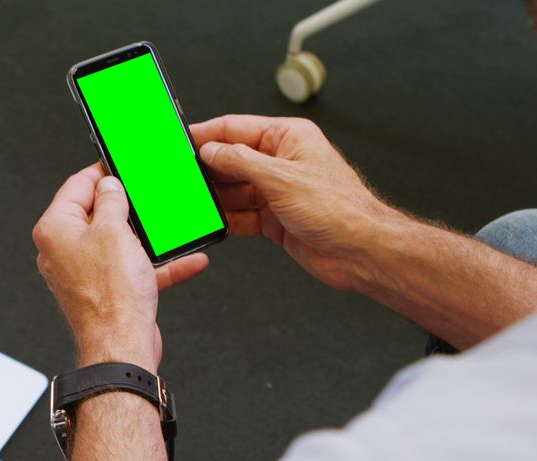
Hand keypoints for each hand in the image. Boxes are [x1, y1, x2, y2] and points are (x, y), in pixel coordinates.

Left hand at [33, 164, 208, 372]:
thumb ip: (112, 201)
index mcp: (55, 230)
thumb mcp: (114, 231)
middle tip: (146, 194)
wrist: (121, 348)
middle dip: (126, 205)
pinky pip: (133, 269)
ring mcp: (84, 272)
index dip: (101, 172)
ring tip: (168, 227)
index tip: (119, 165)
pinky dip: (157, 265)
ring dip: (146, 236)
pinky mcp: (106, 290)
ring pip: (118, 242)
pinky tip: (186, 261)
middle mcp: (63, 251)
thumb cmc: (110, 298)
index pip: (75, 187)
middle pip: (96, 214)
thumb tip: (109, 185)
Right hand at [191, 115, 403, 290]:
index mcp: (288, 138)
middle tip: (181, 176)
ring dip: (214, 197)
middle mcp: (281, 162)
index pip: (236, 128)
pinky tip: (212, 222)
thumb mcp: (281, 178)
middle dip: (207, 169)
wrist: (361, 251)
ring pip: (233, 190)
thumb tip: (211, 150)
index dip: (207, 134)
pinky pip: (240, 215)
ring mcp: (277, 192)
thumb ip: (240, 161)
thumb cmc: (340, 210)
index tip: (181, 141)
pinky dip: (226, 219)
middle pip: (231, 159)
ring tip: (193, 201)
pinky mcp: (274, 219)